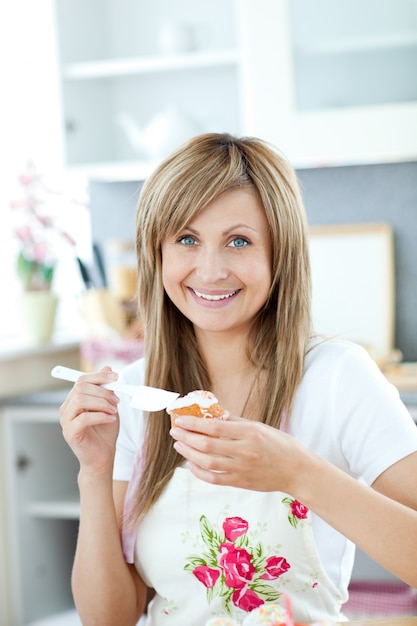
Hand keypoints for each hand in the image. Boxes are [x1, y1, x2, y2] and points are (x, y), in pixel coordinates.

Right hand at [60, 367, 119, 474]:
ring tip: (113, 410)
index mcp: (74, 400)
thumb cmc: (105, 432)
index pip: (82, 380)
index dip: (99, 376)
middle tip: (117, 401)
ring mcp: (66, 420)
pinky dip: (100, 416)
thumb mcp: (109, 406)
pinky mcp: (70, 433)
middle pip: (80, 388)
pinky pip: (83, 418)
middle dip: (102, 392)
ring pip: (80, 400)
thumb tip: (107, 367)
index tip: (116, 377)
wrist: (103, 457)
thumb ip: (106, 389)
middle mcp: (67, 408)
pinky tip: (110, 419)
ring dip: (101, 403)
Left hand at [170, 414, 307, 493]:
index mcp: (250, 433)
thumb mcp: (260, 427)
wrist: (297, 471)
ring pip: (207, 462)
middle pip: (207, 445)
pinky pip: (214, 479)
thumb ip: (236, 422)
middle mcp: (244, 451)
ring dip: (189, 453)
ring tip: (179, 445)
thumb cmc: (280, 445)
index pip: (215, 427)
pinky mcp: (240, 483)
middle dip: (187, 437)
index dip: (194, 423)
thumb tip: (214, 414)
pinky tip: (191, 464)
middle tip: (175, 431)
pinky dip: (199, 472)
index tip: (181, 419)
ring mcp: (242, 469)